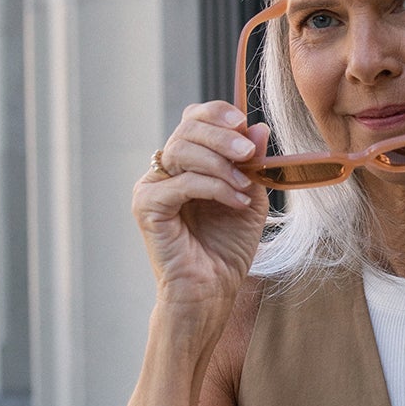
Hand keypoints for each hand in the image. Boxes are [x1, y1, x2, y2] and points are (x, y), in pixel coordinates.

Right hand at [133, 104, 270, 315]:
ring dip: (220, 163)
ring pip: (181, 150)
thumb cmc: (226, 249)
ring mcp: (151, 187)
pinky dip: (213, 187)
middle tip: (248, 153)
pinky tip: (236, 201)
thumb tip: (258, 127)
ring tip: (245, 185)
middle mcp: (164, 171)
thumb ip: (252, 164)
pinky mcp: (146, 207)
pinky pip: (180, 182)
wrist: (211, 292)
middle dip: (222, 136)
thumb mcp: (250, 198)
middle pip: (186, 129)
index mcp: (186, 164)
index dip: (216, 114)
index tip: (243, 122)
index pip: (193, 120)